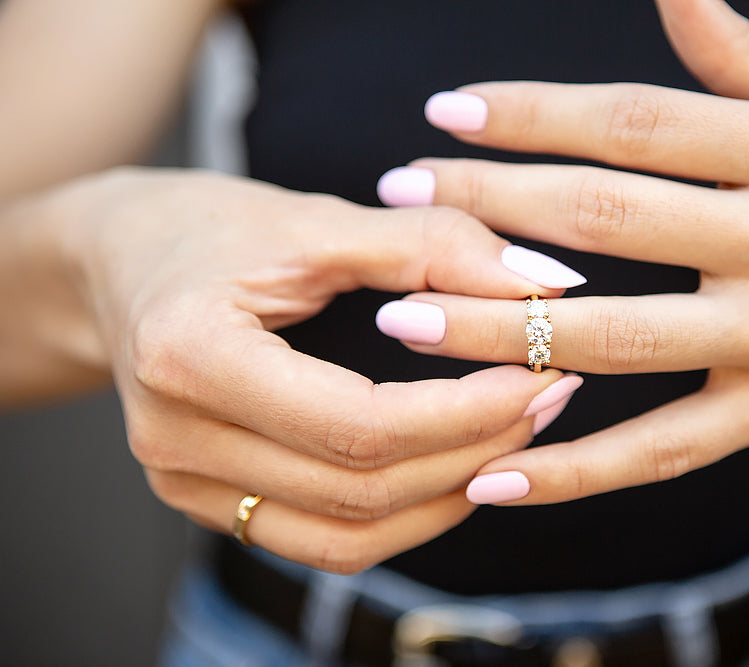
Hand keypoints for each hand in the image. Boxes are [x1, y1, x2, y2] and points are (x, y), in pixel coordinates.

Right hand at [24, 167, 584, 570]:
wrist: (116, 264)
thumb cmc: (209, 228)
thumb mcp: (318, 219)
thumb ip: (434, 246)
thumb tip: (551, 280)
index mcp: (191, 355)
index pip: (361, 423)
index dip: (468, 411)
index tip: (544, 373)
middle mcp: (176, 438)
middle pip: (363, 486)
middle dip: (477, 450)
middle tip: (552, 395)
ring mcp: (184, 484)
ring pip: (350, 534)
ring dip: (450, 494)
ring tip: (519, 434)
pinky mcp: (205, 502)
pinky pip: (324, 539)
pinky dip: (403, 515)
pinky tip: (457, 468)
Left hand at [374, 0, 748, 505]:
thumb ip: (744, 54)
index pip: (637, 123)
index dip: (534, 114)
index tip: (448, 114)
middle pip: (607, 221)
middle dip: (489, 209)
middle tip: (399, 201)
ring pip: (614, 337)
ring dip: (498, 331)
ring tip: (404, 321)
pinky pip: (657, 451)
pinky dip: (572, 470)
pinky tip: (488, 476)